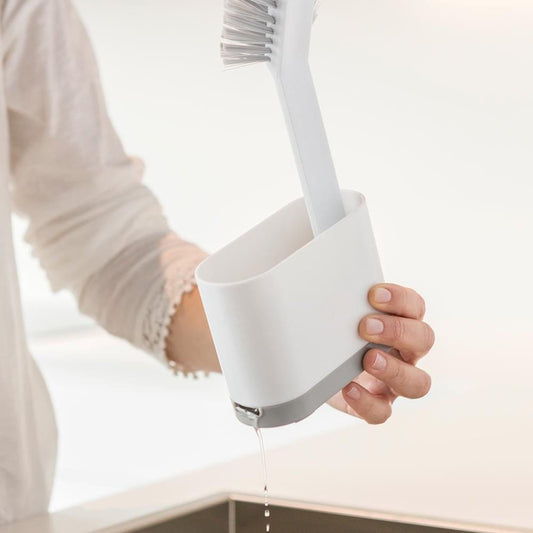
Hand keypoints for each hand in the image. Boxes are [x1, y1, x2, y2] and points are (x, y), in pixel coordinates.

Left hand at [327, 283, 434, 423]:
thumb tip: (315, 265)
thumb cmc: (332, 332)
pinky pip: (383, 412)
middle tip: (366, 326)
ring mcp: (394, 381)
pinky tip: (348, 388)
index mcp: (399, 321)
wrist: (313, 367)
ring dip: (395, 369)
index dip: (400, 299)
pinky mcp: (376, 405)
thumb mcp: (335, 311)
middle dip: (398, 331)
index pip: (415, 306)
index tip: (372, 293)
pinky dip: (368, 403)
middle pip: (424, 339)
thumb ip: (338, 297)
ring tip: (367, 359)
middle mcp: (404, 351)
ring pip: (418, 382)